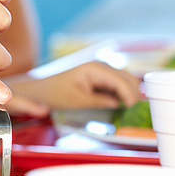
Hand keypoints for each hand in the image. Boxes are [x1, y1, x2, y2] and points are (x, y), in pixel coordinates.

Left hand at [11, 61, 141, 109]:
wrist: (42, 90)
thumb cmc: (56, 93)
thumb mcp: (78, 101)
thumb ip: (100, 101)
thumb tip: (119, 103)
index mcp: (95, 68)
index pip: (120, 80)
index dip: (129, 94)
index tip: (131, 107)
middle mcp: (101, 66)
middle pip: (127, 77)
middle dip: (132, 92)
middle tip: (132, 109)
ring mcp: (101, 70)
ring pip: (125, 79)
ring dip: (129, 92)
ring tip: (127, 107)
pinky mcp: (100, 77)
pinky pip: (117, 83)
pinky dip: (122, 92)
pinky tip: (120, 102)